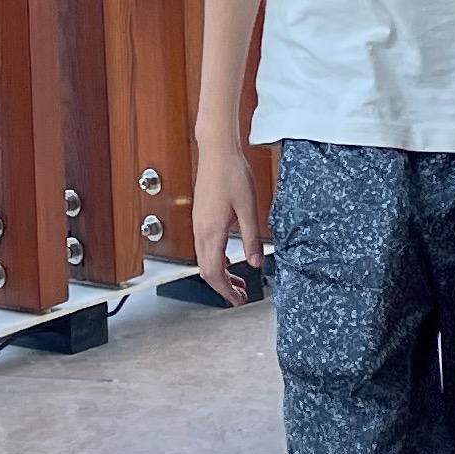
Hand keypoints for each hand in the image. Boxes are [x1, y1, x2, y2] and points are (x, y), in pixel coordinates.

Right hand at [188, 137, 264, 302]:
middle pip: (206, 270)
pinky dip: (215, 259)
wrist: (217, 153)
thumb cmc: (233, 175)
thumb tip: (255, 263)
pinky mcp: (200, 218)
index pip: (214, 272)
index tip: (238, 300)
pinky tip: (228, 259)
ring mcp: (198, 224)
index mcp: (212, 231)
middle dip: (222, 287)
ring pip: (204, 259)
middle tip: (240, 296)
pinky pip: (204, 247)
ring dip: (219, 274)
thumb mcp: (249, 209)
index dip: (226, 290)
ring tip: (238, 281)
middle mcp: (201, 231)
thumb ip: (251, 239)